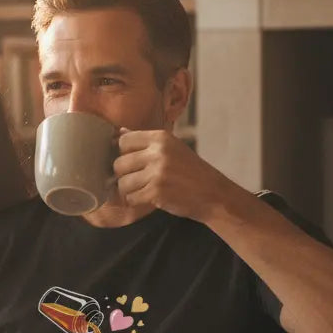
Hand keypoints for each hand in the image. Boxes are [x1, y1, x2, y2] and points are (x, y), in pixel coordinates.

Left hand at [113, 129, 233, 222]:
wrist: (214, 195)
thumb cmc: (192, 172)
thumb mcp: (173, 148)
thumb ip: (146, 141)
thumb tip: (120, 131)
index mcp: (161, 138)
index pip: (124, 140)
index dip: (124, 153)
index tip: (133, 161)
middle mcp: (158, 153)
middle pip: (119, 164)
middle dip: (124, 175)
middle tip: (138, 179)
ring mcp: (157, 173)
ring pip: (122, 183)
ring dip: (129, 190)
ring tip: (143, 190)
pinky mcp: (156, 192)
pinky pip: (130, 198)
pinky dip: (135, 201)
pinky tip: (147, 198)